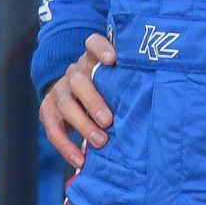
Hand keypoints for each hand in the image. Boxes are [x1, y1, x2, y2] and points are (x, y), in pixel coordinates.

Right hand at [38, 34, 117, 167]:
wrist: (76, 94)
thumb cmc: (109, 89)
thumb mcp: (117, 81)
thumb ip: (128, 84)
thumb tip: (158, 99)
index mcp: (92, 59)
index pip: (92, 43)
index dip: (100, 48)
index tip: (113, 60)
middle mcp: (73, 73)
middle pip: (78, 80)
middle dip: (93, 100)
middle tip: (108, 120)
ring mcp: (59, 91)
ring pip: (66, 105)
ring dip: (83, 125)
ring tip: (101, 142)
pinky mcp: (48, 110)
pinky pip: (53, 130)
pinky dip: (66, 147)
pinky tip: (81, 161)